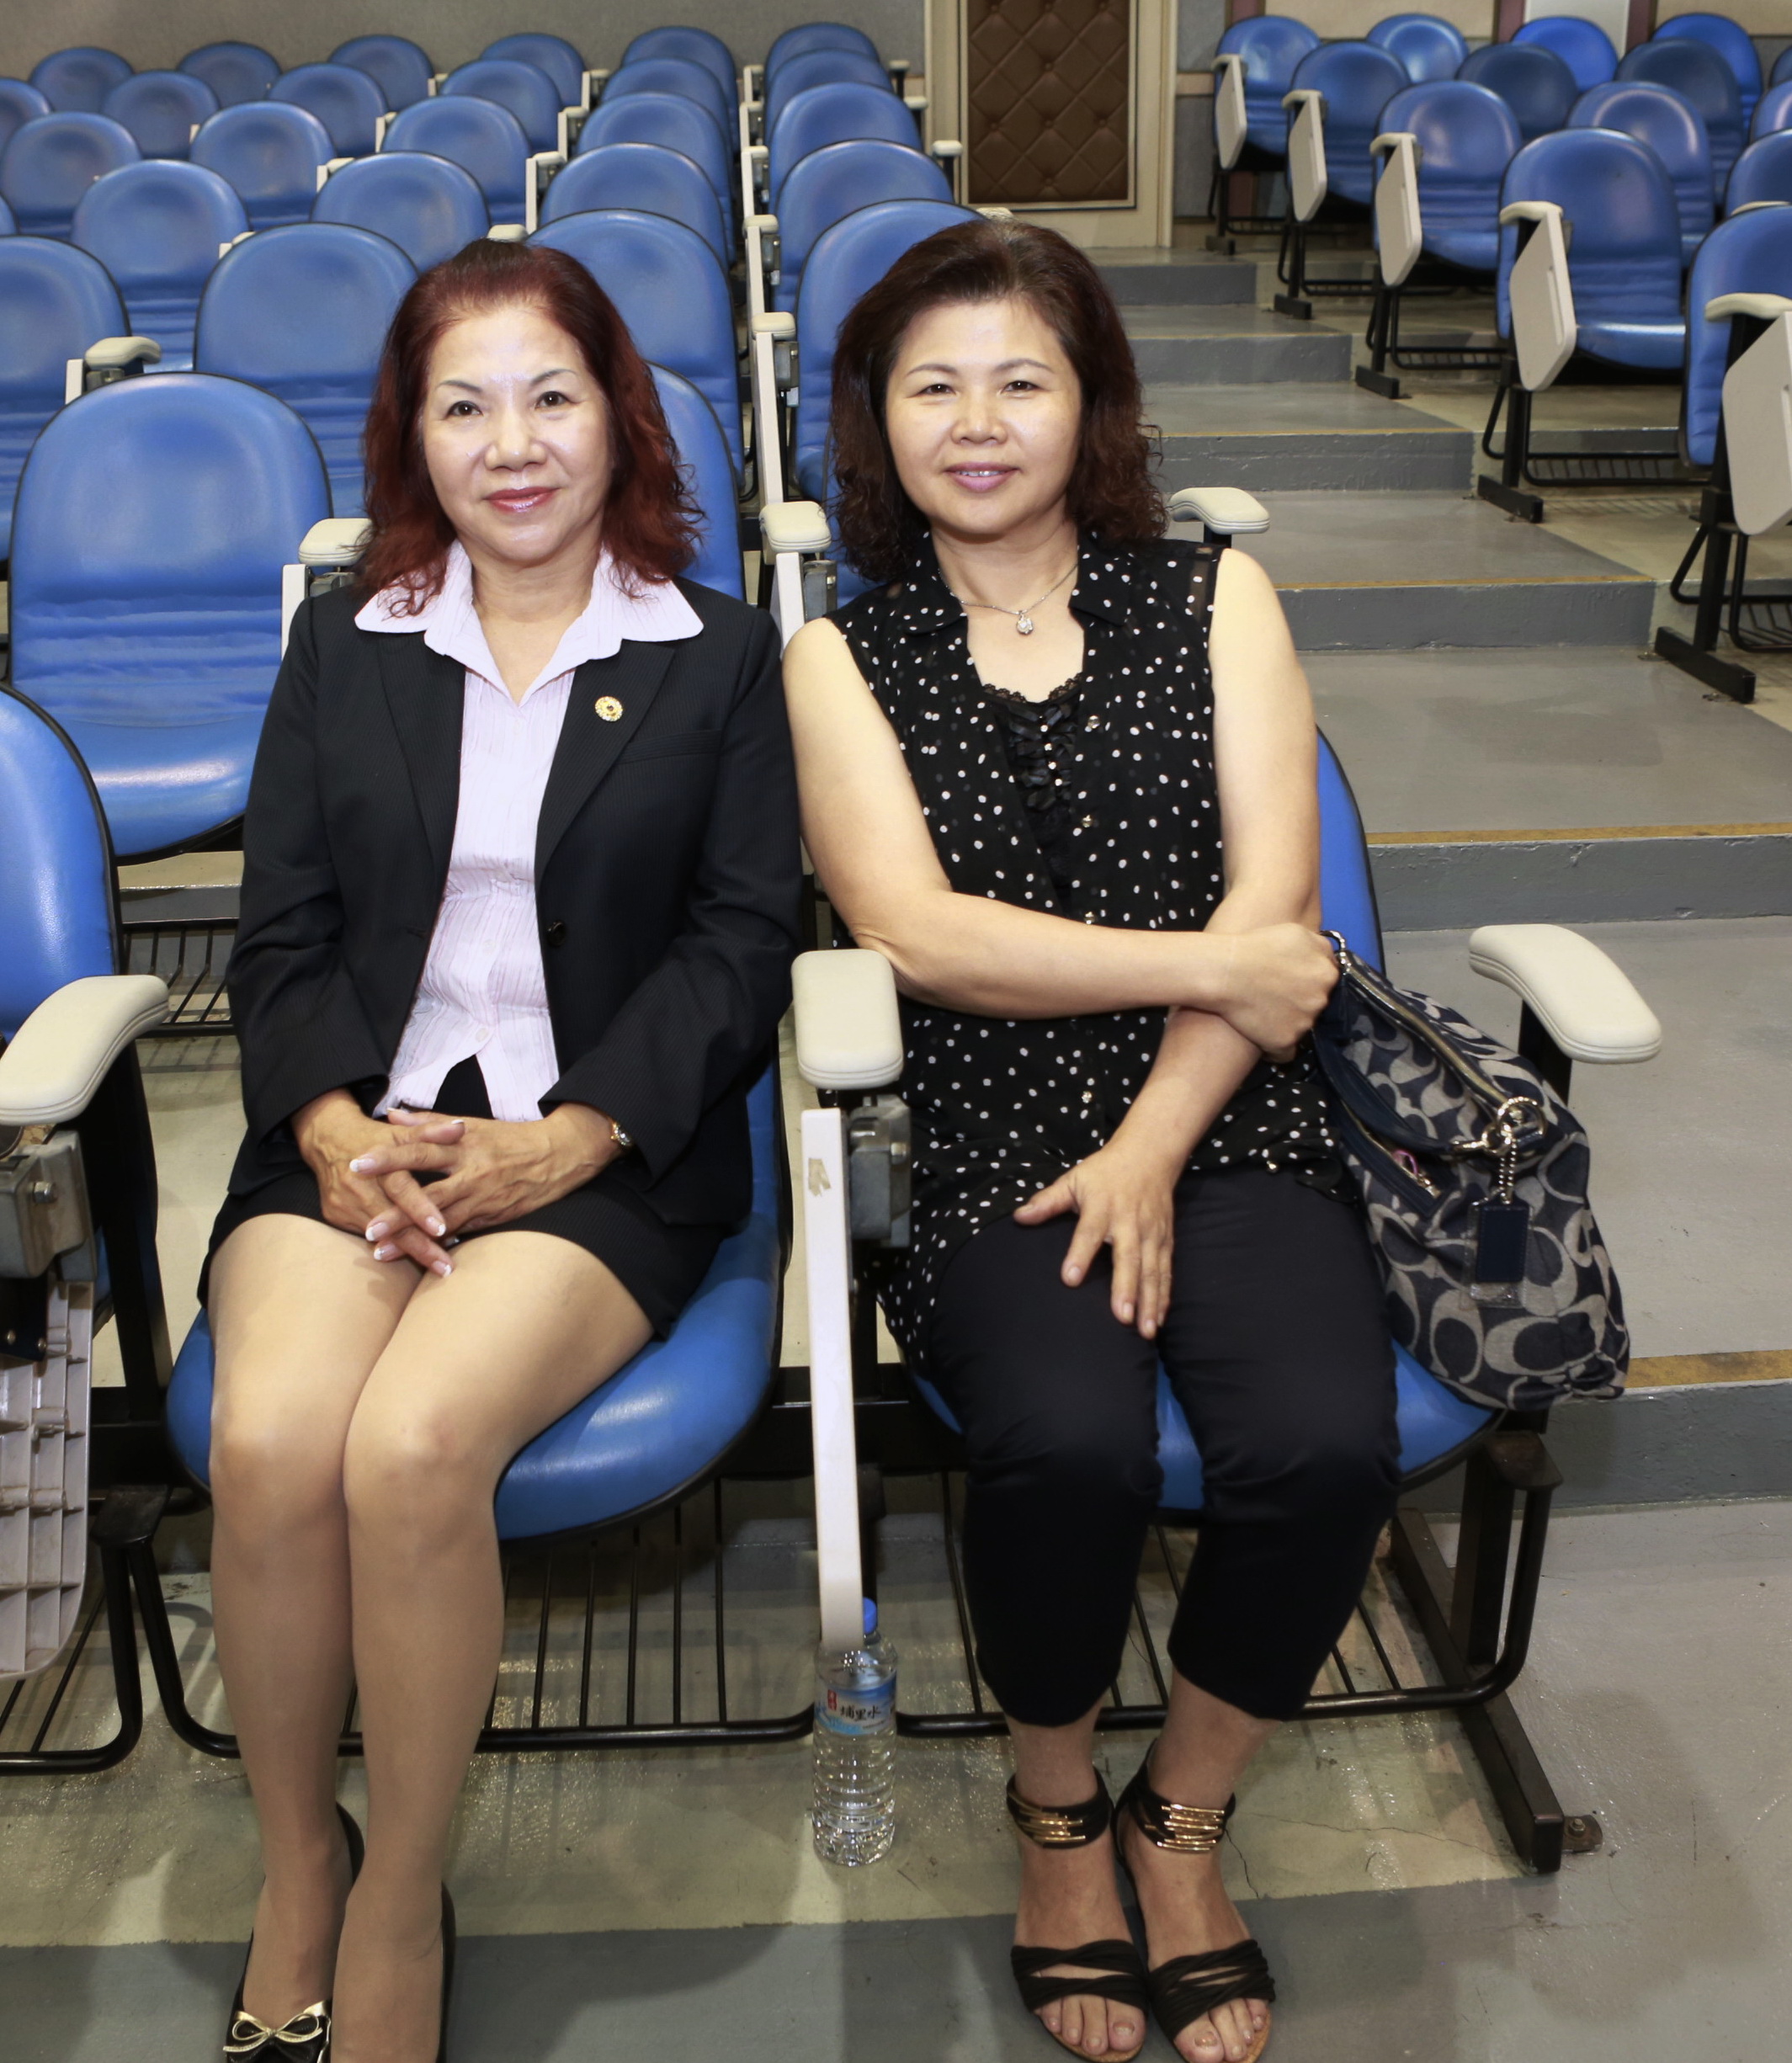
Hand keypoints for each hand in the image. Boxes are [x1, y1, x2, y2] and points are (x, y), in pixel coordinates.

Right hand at [290, 1090, 466, 1275]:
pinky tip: (412, 1258)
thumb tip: (460, 1128)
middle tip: (446, 1267)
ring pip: (380, 1236)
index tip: (441, 1228)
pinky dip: (389, 1246)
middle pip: (392, 1223)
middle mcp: (359, 1187)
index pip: (401, 1189)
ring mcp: (344, 1204)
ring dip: (408, 1253)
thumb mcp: (402, 1133)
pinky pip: (366, 1237)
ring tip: (438, 1267)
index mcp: (379, 1165)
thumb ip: (432, 1132)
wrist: (328, 1139)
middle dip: (420, 1247)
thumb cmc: (375, 1137)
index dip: (420, 1209)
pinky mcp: (336, 1216)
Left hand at [346, 1102, 619, 1246]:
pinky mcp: (493, 1217)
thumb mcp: (471, 1124)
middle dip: (395, 1212)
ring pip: (442, 1222)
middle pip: (427, 1194)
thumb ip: (428, 1122)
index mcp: (462, 1144)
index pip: (419, 1150)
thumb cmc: (510, 1138)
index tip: (357, 1164)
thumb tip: (392, 1116)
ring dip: (410, 1239)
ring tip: (379, 1252)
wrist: (558, 1155)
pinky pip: (462, 1233)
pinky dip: (438, 1246)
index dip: (388, 1157)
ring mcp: (483, 1198)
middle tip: (366, 1227)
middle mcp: (471, 1172)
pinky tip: (417, 1259)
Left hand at [1013, 1135, 1179, 1337]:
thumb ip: (1047, 1202)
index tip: (1069, 1278)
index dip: (1080, 1254)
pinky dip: (1164, 1296)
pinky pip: (1165, 1271)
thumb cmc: (1104, 1172)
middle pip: (1128, 1257)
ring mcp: (1151, 1233)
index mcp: (1103, 1206)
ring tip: (1145, 1331)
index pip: (1089, 1232)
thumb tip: (1018, 1217)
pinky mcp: (1166, 1240)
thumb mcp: (1073, 1180)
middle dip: (1126, 1288)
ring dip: (1150, 1301)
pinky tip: (1158, 1321)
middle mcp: (1130, 1222)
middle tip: (1122, 1317)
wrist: (1149, 1156)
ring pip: (1152, 1270)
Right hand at [1212, 924, 1336, 1060]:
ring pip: (1302, 1027)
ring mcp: (1305, 1023)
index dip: (1307, 981)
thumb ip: (1320, 948)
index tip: (1289, 980)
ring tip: (1263, 1011)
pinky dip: (1275, 1048)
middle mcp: (1321, 1000)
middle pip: (1316, 1005)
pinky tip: (1262, 1036)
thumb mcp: (1297, 932)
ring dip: (1288, 1023)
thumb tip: (1329, 962)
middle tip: (1274, 994)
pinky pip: (1286, 1053)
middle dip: (1300, 1001)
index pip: (1327, 982)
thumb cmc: (1255, 947)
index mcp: (1327, 973)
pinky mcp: (1285, 1042)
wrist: (1224, 972)